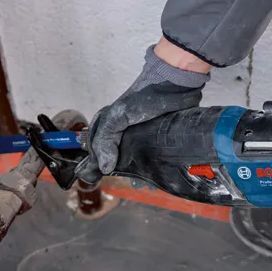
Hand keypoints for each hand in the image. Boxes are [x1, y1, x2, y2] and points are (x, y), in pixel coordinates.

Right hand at [87, 40, 208, 173]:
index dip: (96, 166)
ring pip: (137, 162)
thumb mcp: (117, 116)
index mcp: (109, 127)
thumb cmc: (143, 98)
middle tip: (130, 182)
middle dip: (123, 173)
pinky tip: (156, 179)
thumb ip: (105, 139)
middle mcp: (124, 134)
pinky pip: (154, 159)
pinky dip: (154, 171)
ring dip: (140, 175)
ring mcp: (143, 138)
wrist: (175, 86)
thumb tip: (105, 168)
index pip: (97, 152)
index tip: (97, 179)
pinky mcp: (161, 140)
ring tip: (145, 184)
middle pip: (119, 161)